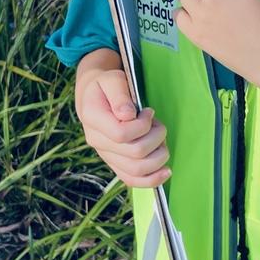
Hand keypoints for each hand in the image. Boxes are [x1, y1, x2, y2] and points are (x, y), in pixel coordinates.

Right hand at [76, 64, 170, 187]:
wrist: (94, 96)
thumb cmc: (106, 85)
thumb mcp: (112, 80)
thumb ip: (120, 95)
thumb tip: (128, 114)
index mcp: (93, 119)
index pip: (121, 133)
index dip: (142, 125)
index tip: (149, 112)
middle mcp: (97, 142)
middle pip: (134, 153)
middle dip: (156, 137)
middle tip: (157, 123)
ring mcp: (106, 155)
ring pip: (136, 169)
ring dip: (158, 155)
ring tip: (160, 137)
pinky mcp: (115, 163)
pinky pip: (132, 179)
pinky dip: (151, 179)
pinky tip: (166, 172)